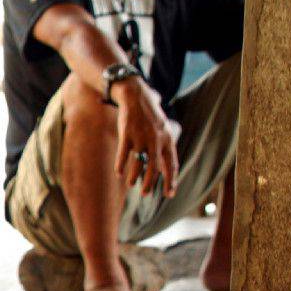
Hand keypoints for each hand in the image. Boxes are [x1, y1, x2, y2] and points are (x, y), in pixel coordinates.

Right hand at [112, 78, 180, 196]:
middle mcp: (156, 139)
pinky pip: (123, 154)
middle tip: (146, 194)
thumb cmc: (149, 115)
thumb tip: (166, 166)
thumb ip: (165, 146)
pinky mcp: (127, 134)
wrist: (136, 96)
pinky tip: (119, 173)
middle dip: (151, 183)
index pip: (172, 164)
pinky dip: (121, 165)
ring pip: (138, 163)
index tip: (170, 193)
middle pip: (155, 167)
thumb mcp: (163, 128)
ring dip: (134, 176)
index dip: (171, 180)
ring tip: (132, 185)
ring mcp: (141, 137)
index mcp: (168, 139)